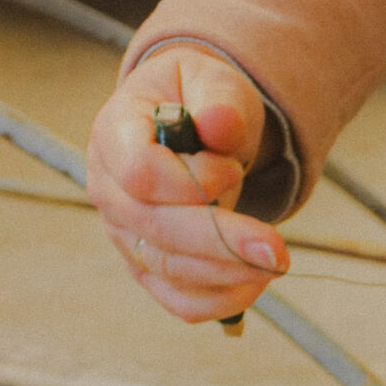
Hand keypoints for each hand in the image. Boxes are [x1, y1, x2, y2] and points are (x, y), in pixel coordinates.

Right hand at [87, 46, 289, 323]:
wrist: (192, 128)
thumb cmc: (198, 102)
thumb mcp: (213, 83)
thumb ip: (219, 100)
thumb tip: (220, 123)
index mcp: (113, 135)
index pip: (139, 174)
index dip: (191, 181)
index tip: (231, 168)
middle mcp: (109, 191)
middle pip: (156, 230)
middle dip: (222, 242)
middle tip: (277, 251)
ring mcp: (126, 236)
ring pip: (171, 271)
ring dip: (229, 273)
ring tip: (276, 261)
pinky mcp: (150, 270)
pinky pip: (182, 302)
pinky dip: (223, 301)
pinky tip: (258, 280)